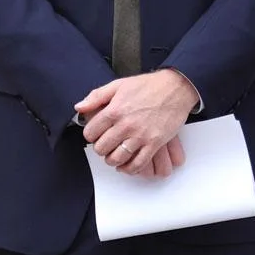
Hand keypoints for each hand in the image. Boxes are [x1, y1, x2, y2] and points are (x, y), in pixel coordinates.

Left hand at [75, 70, 197, 177]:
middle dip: (100, 148)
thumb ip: (96, 97)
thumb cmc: (148, 85)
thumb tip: (79, 107)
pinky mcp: (154, 144)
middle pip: (102, 148)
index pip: (91, 132)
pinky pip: (138, 164)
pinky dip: (129, 168)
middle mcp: (125, 125)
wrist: (175, 88)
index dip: (90, 135)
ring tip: (112, 155)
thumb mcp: (118, 85)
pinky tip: (125, 165)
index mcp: (114, 110)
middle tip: (104, 144)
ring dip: (112, 159)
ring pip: (117, 158)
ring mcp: (140, 136)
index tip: (94, 134)